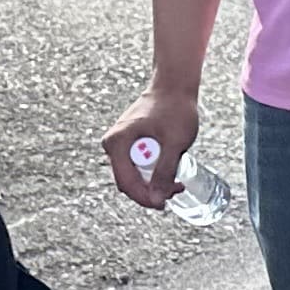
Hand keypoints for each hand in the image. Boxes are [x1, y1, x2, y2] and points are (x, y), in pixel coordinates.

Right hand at [103, 84, 200, 208]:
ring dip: (153, 182)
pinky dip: (152, 171)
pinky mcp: (128, 142)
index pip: (126, 182)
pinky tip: (170, 170)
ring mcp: (119, 143)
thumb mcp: (175, 142)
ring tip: (177, 181)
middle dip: (151, 191)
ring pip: (133, 175)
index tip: (164, 203)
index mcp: (117, 142)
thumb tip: (156, 198)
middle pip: (128, 181)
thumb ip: (165, 171)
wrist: (174, 86)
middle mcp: (112, 144)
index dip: (145, 198)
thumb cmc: (175, 108)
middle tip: (176, 190)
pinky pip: (137, 164)